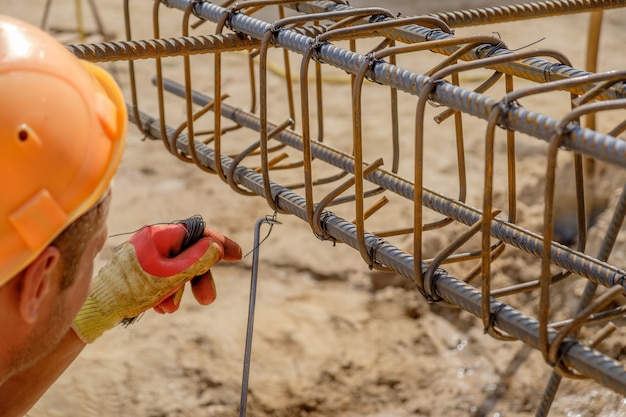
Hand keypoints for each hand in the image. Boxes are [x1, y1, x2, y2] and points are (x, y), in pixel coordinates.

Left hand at [72, 222, 241, 342]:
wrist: (98, 308)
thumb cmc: (133, 289)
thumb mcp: (172, 275)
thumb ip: (197, 260)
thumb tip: (216, 246)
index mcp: (160, 234)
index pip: (198, 232)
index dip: (219, 243)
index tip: (236, 256)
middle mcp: (153, 240)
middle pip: (189, 253)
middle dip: (198, 278)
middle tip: (207, 299)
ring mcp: (146, 254)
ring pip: (177, 268)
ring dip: (179, 290)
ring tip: (169, 309)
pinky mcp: (140, 268)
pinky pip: (163, 276)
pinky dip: (166, 292)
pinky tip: (159, 307)